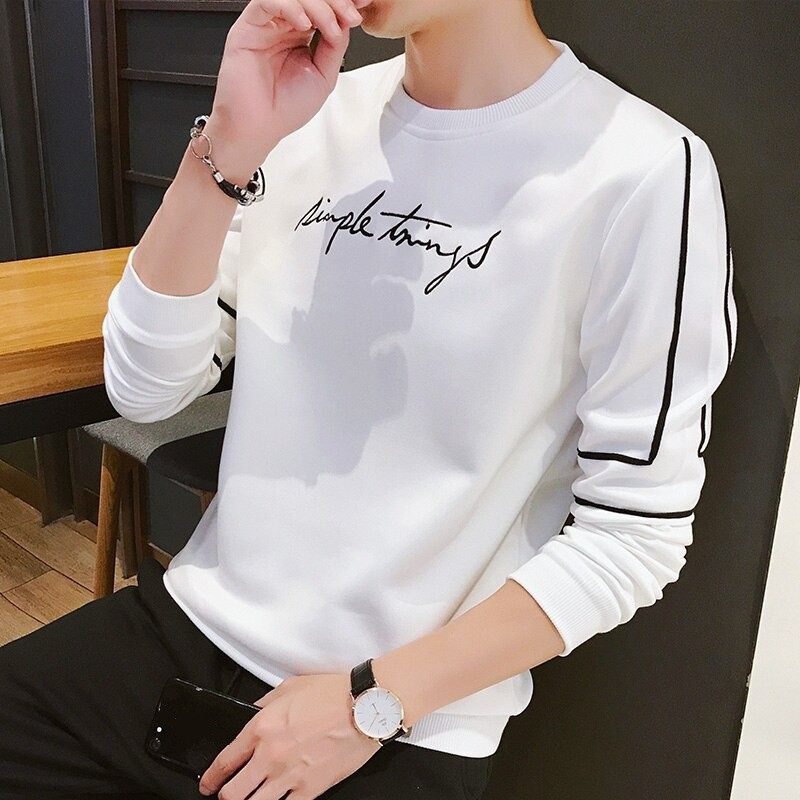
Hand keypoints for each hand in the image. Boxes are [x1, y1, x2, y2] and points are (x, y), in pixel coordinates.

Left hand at [198, 672, 381, 799]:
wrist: (365, 707)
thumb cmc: (333, 693)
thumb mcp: (291, 687)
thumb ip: (266, 703)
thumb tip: (254, 712)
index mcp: (262, 727)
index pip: (225, 761)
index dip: (211, 778)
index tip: (208, 784)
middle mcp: (270, 755)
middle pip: (233, 792)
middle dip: (226, 795)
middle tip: (226, 794)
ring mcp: (289, 776)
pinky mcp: (310, 790)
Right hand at [207, 0, 366, 174]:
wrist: (259, 127)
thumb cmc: (285, 109)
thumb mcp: (324, 76)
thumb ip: (335, 46)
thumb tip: (346, 20)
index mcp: (301, 36)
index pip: (323, 7)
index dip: (342, 4)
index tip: (362, 6)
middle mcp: (284, 26)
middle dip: (335, 2)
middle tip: (350, 14)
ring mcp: (267, 25)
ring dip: (318, 6)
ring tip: (330, 27)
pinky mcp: (248, 27)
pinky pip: (267, 2)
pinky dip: (290, 7)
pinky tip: (304, 25)